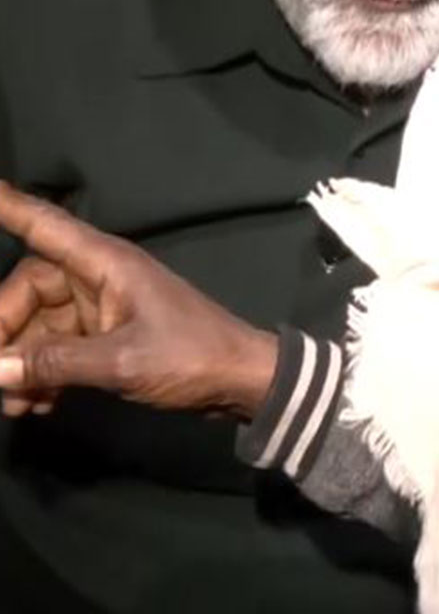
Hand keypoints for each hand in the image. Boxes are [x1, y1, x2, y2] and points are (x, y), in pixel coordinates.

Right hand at [0, 182, 278, 419]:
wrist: (240, 381)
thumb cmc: (190, 357)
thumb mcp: (121, 362)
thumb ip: (54, 363)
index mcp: (106, 262)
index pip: (44, 224)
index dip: (8, 207)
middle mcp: (98, 277)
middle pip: (27, 288)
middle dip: (4, 330)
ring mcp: (101, 307)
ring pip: (38, 325)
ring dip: (22, 363)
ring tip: (16, 405)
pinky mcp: (106, 336)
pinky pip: (56, 347)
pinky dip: (42, 374)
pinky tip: (37, 406)